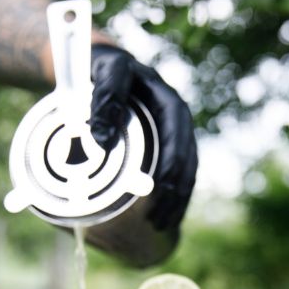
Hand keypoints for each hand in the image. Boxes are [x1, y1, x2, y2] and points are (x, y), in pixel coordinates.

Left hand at [89, 44, 197, 230]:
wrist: (106, 63)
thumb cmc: (105, 67)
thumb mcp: (106, 74)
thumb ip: (105, 100)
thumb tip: (102, 142)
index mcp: (170, 105)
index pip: (178, 142)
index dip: (171, 169)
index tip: (159, 192)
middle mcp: (177, 122)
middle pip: (186, 164)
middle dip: (175, 195)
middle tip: (158, 221)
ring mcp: (173, 136)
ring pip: (185, 173)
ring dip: (175, 201)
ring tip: (161, 226)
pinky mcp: (164, 146)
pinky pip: (175, 175)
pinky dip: (171, 196)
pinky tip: (164, 215)